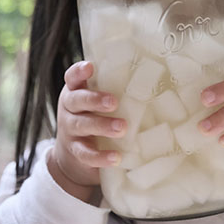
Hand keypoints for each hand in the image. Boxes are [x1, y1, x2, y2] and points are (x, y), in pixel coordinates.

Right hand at [49, 61, 125, 202]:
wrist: (73, 156)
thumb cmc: (95, 118)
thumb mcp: (98, 103)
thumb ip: (114, 92)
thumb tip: (153, 81)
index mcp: (76, 92)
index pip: (72, 77)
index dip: (79, 71)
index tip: (90, 67)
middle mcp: (70, 109)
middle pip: (76, 100)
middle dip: (95, 100)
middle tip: (114, 102)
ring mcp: (70, 131)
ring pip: (82, 125)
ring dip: (102, 126)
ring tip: (121, 128)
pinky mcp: (76, 152)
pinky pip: (86, 153)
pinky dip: (100, 156)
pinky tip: (115, 157)